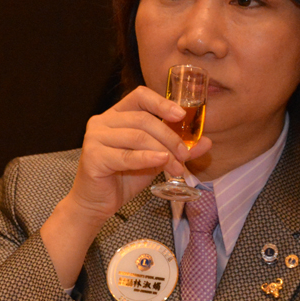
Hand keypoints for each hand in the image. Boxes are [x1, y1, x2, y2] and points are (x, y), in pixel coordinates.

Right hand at [40, 86, 211, 288]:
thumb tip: (206, 142)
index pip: (139, 96)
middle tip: (184, 155)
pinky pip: (126, 155)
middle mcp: (101, 121)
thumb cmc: (123, 178)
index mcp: (115, 115)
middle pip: (143, 119)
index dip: (161, 103)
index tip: (181, 115)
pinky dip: (147, 158)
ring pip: (137, 136)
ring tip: (177, 167)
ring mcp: (94, 138)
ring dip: (163, 151)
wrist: (97, 204)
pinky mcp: (93, 157)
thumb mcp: (155, 159)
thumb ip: (176, 148)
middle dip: (169, 137)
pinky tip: (162, 162)